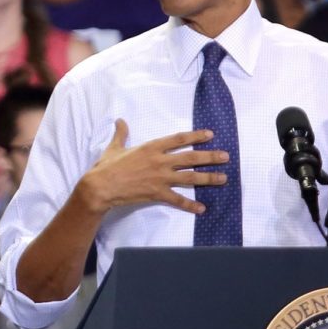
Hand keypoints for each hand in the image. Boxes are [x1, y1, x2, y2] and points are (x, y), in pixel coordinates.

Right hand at [77, 120, 226, 215]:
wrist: (101, 186)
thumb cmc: (107, 166)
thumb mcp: (114, 147)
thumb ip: (121, 134)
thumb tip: (120, 121)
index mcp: (151, 147)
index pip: (179, 139)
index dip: (196, 136)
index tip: (210, 135)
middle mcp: (160, 161)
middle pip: (191, 158)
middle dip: (210, 157)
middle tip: (226, 157)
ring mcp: (160, 178)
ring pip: (190, 178)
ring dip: (208, 178)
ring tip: (223, 178)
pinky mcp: (157, 194)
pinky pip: (178, 200)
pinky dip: (190, 205)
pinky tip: (202, 208)